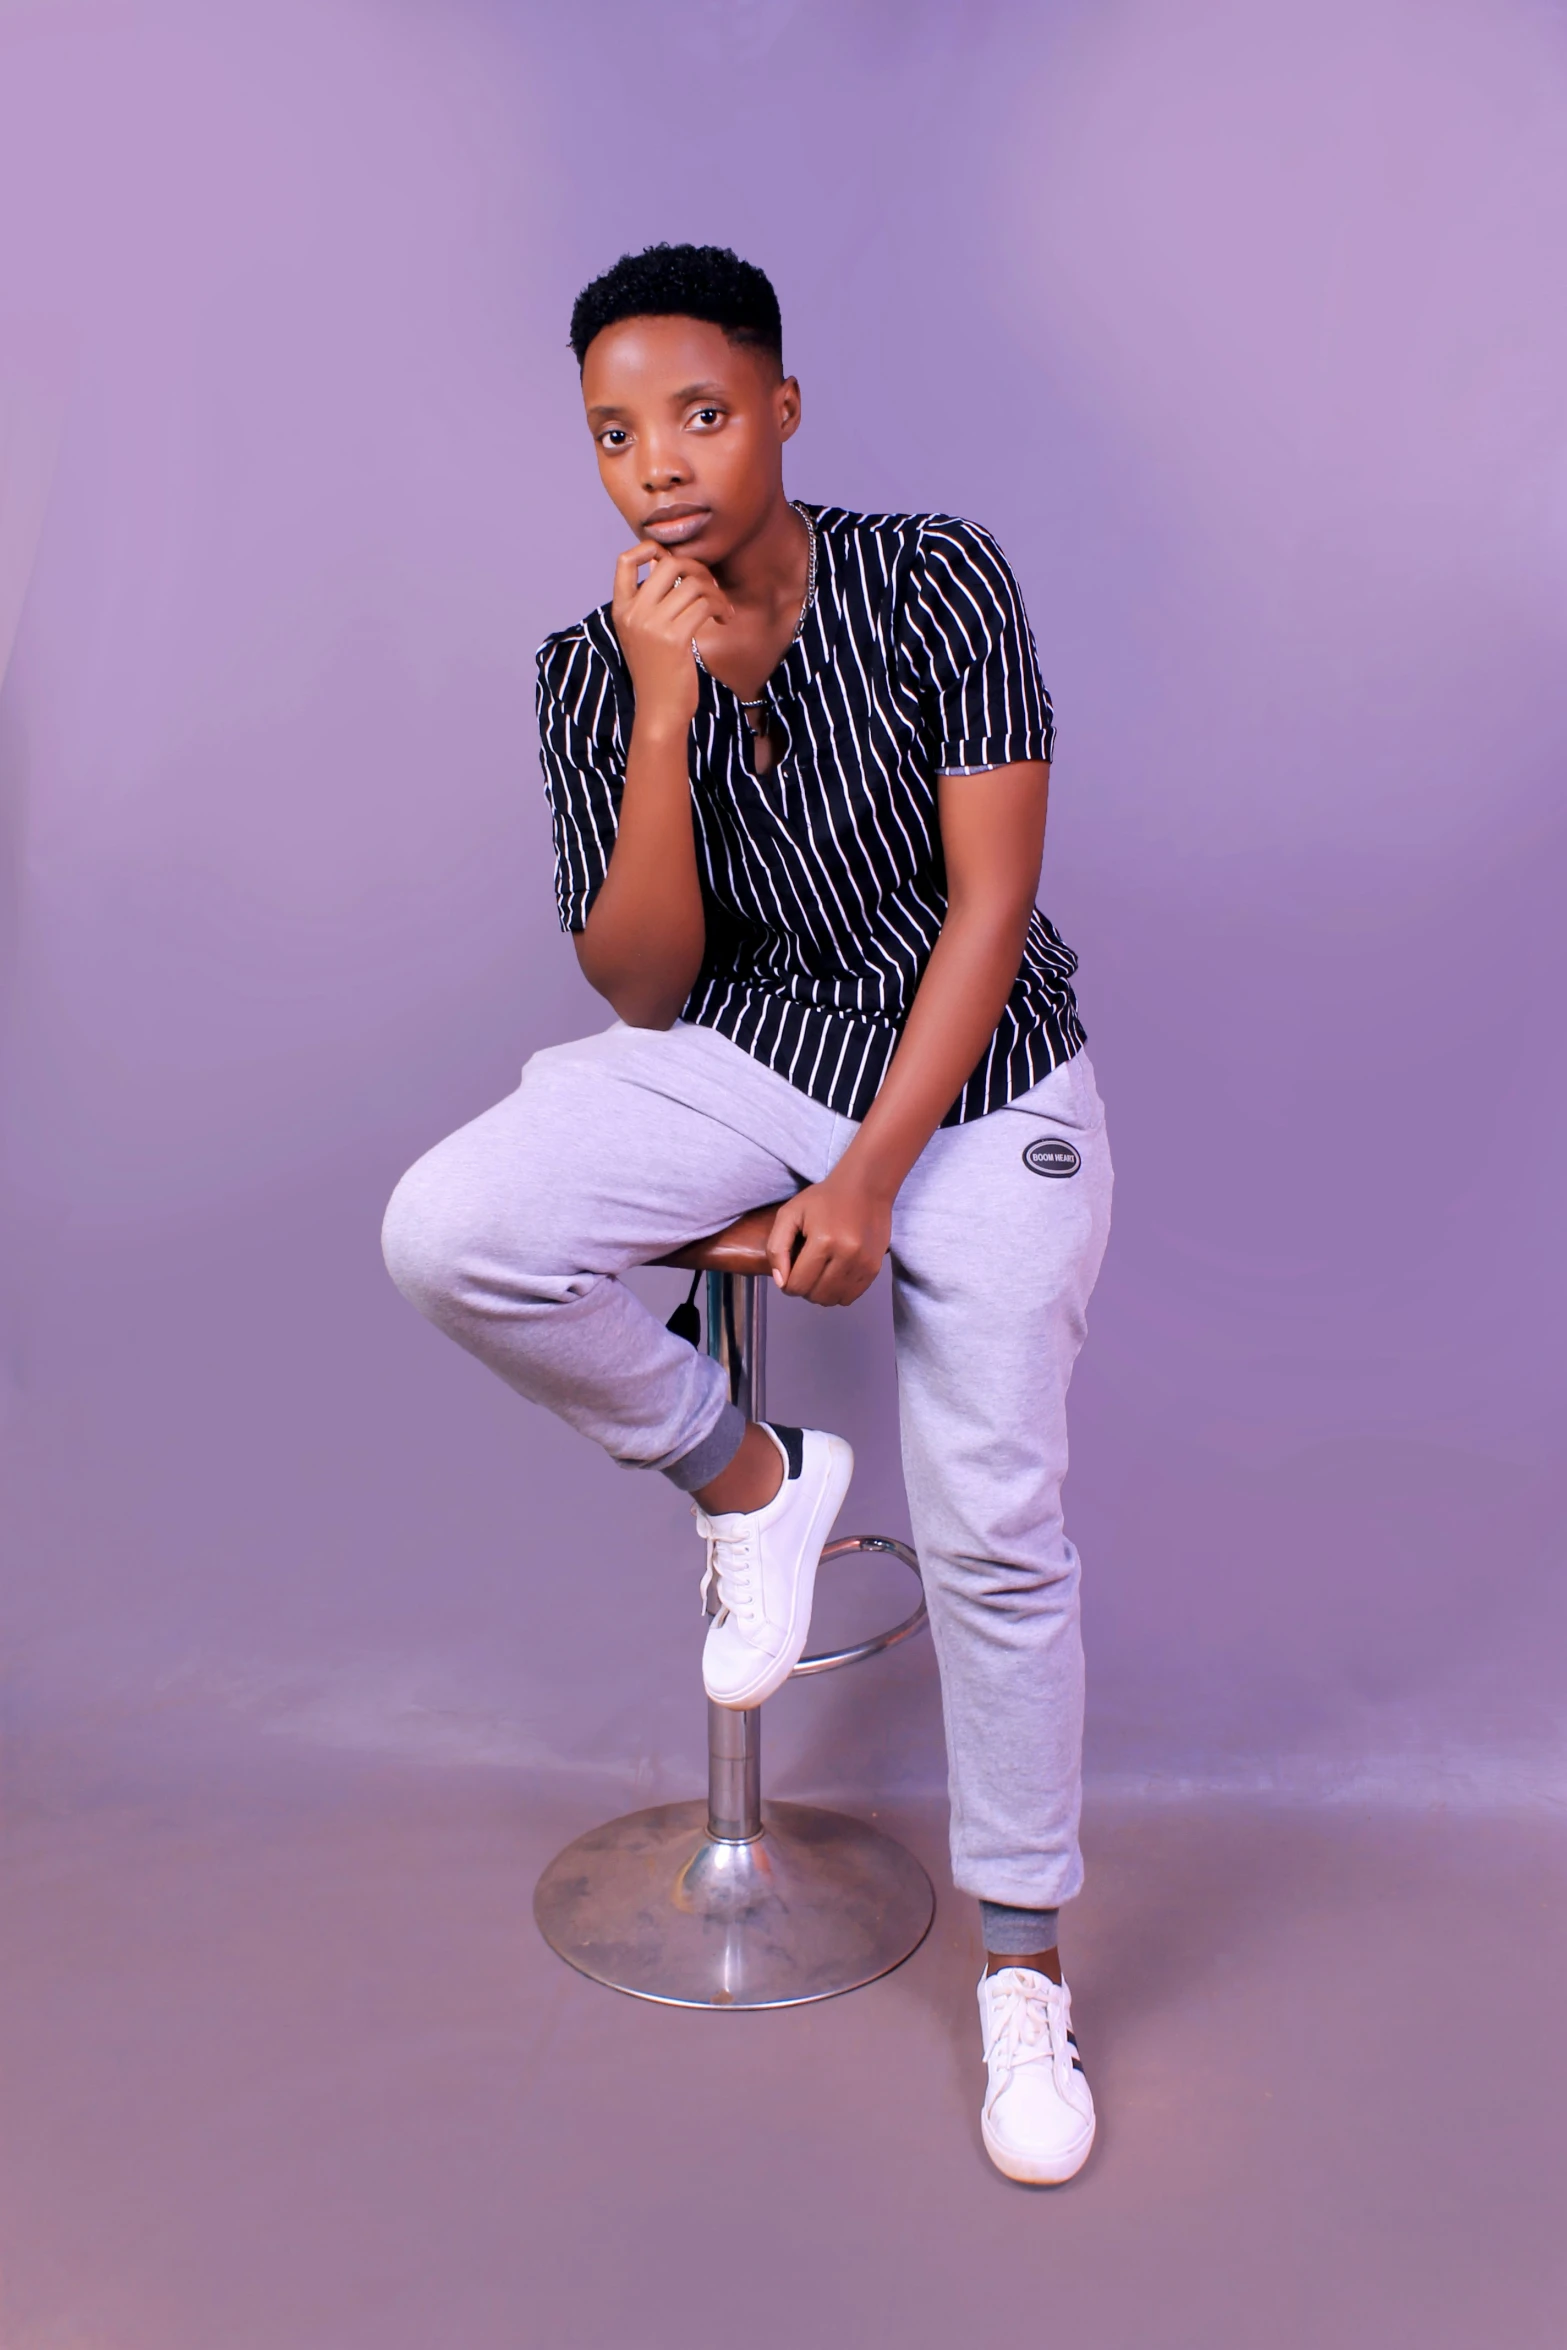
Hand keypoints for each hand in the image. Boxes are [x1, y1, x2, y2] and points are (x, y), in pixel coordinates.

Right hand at [611, 542, 731, 731]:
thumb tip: (664, 563)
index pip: (624, 561)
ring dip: (715, 592)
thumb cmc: (656, 671)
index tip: (671, 559)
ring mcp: (652, 625)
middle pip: (668, 564)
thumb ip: (649, 601)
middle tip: (709, 587)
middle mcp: (633, 613)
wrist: (659, 709)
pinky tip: (725, 620)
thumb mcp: (641, 633)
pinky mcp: (675, 639)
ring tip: (721, 609)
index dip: (648, 549)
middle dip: (697, 568)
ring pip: (693, 584)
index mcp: (621, 609)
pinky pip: (705, 604)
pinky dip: (721, 608)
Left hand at [766, 1165, 891, 1306]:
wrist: (866, 1187)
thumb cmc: (824, 1199)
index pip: (798, 1285)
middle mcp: (847, 1255)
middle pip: (816, 1296)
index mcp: (823, 1241)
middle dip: (804, 1288)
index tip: (789, 1271)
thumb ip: (777, 1248)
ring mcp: (864, 1263)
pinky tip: (834, 1274)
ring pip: (834, 1300)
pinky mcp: (875, 1269)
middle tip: (804, 1270)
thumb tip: (781, 1282)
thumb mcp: (790, 1214)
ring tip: (820, 1272)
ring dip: (821, 1292)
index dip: (787, 1283)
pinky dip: (838, 1292)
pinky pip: (850, 1297)